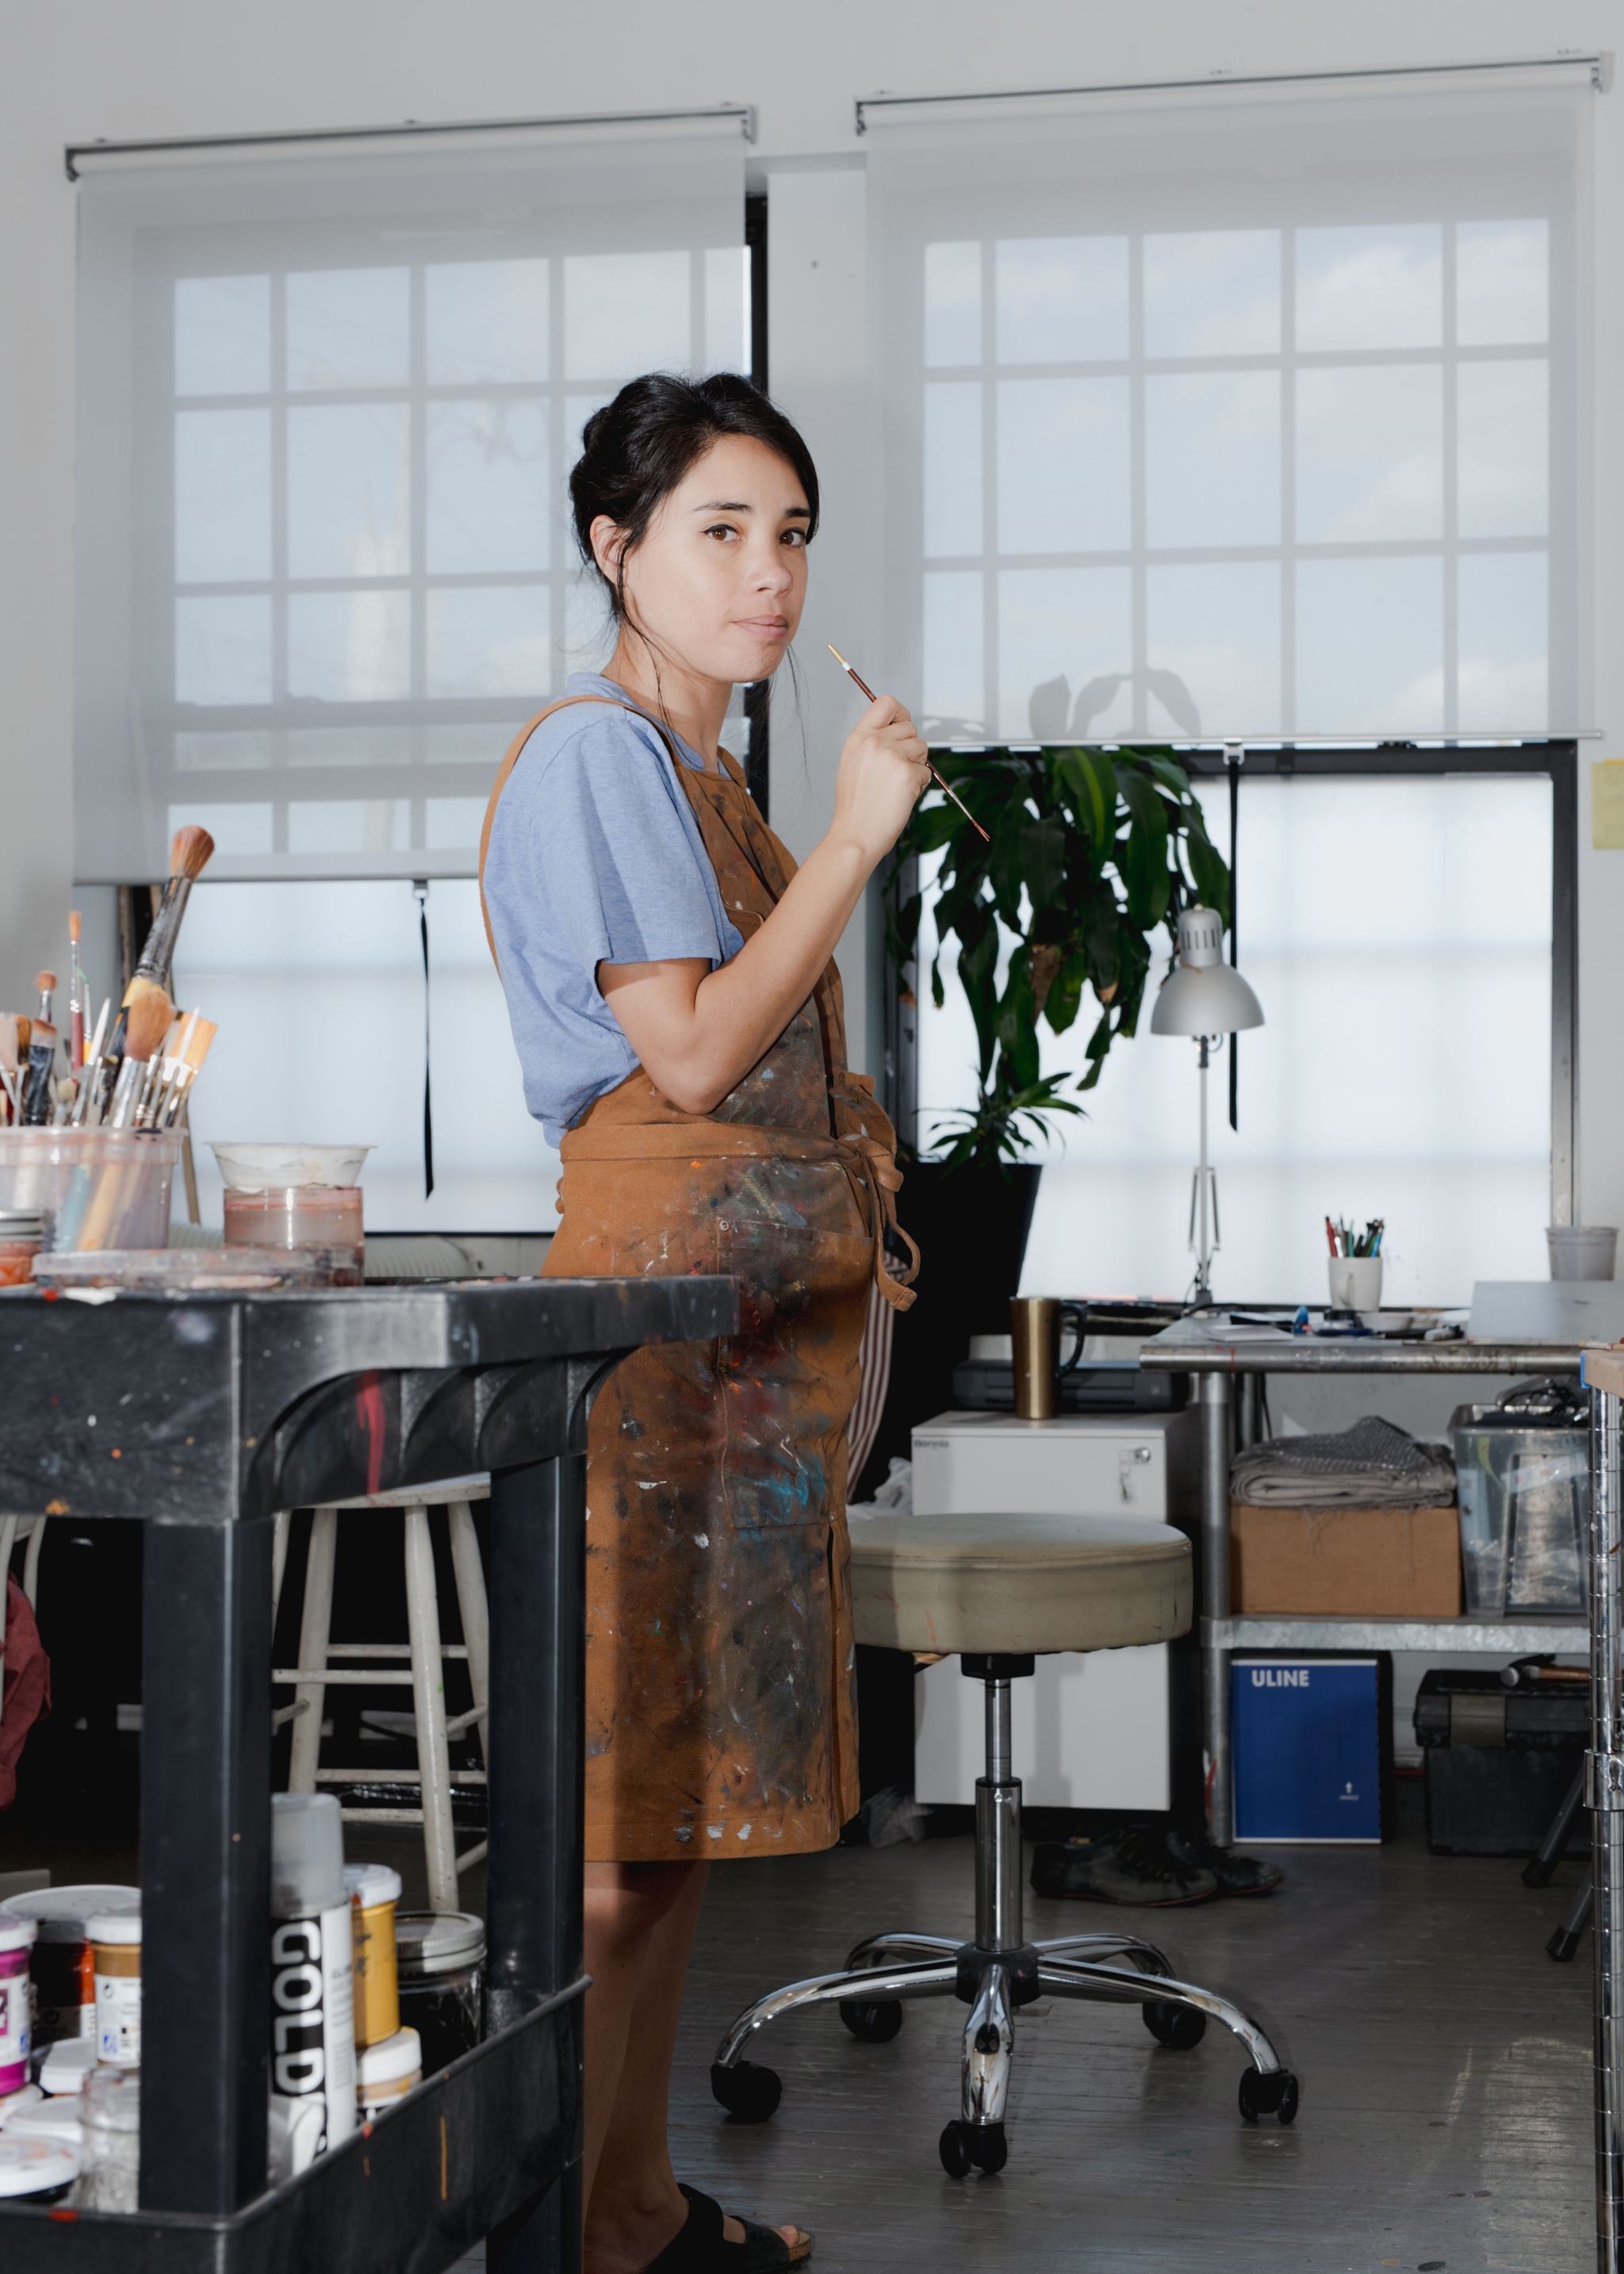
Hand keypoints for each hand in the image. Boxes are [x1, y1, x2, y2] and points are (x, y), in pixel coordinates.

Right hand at [828, 695, 931, 868]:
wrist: (855, 835)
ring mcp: (892, 757)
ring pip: (922, 748)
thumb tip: (897, 732)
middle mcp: (874, 742)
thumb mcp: (853, 763)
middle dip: (911, 748)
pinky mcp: (907, 774)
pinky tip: (900, 797)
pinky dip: (919, 785)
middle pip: (910, 728)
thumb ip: (872, 743)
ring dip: (916, 766)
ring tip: (896, 785)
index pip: (886, 703)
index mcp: (858, 737)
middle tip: (896, 771)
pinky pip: (926, 772)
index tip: (902, 725)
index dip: (900, 712)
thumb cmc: (855, 806)